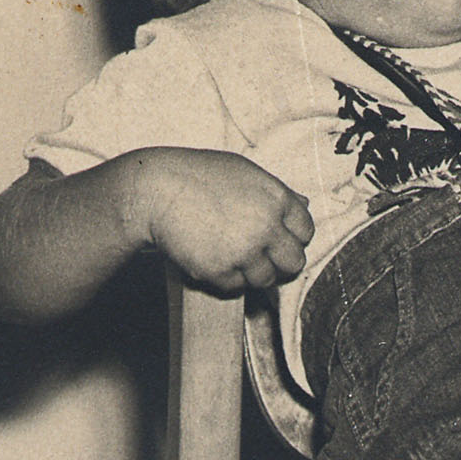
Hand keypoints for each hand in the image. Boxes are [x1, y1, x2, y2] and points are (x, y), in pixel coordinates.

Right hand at [134, 149, 313, 294]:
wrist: (154, 190)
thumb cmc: (197, 176)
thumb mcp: (244, 172)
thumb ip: (276, 191)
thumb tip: (303, 205)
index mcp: (276, 199)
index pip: (306, 231)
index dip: (293, 236)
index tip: (278, 238)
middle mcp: (266, 227)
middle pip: (294, 261)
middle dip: (281, 261)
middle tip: (262, 256)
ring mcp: (243, 251)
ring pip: (266, 279)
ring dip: (253, 272)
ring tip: (234, 257)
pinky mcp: (219, 271)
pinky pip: (237, 287)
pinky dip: (228, 279)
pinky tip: (215, 260)